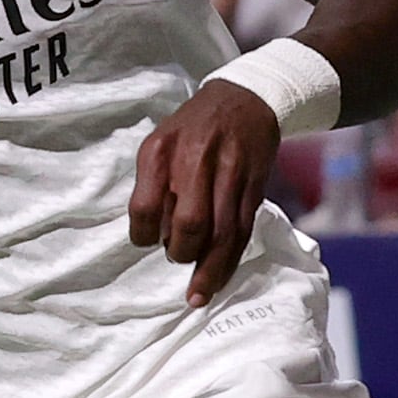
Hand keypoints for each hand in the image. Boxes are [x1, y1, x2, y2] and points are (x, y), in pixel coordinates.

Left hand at [126, 79, 279, 305]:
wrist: (247, 99)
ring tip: (197, 298)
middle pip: (189, 223)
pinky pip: (242, 232)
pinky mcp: (254, 188)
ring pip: (222, 234)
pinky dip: (229, 261)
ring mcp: (230, 174)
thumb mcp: (160, 140)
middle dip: (181, 252)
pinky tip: (218, 279)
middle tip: (178, 256)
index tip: (147, 241)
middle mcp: (197, 161)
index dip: (144, 234)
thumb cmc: (193, 126)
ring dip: (209, 271)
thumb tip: (153, 233)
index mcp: (163, 150)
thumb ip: (152, 182)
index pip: (145, 207)